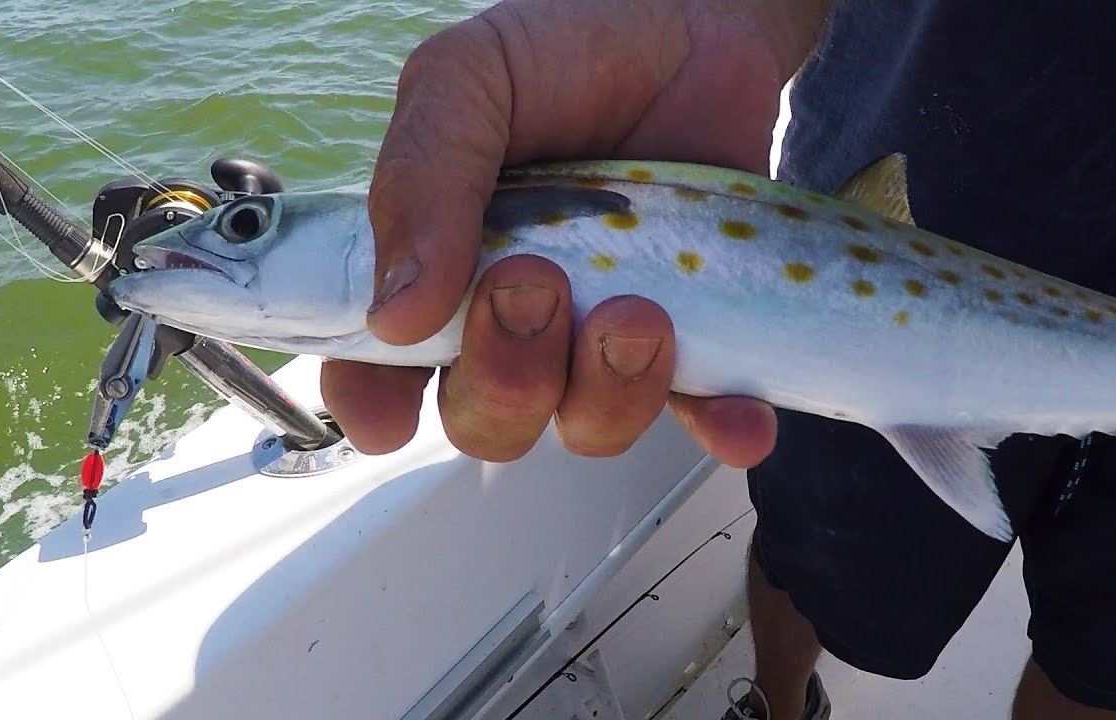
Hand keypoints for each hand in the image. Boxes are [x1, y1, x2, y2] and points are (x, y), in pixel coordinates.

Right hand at [322, 0, 823, 465]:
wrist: (692, 20)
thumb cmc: (565, 50)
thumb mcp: (468, 82)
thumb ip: (422, 179)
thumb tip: (396, 315)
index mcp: (437, 269)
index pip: (383, 368)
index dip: (376, 404)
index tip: (389, 413)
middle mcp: (515, 323)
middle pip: (488, 418)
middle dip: (506, 378)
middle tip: (537, 284)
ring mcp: (603, 337)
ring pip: (588, 426)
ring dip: (607, 394)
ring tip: (639, 311)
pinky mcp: (694, 337)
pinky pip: (704, 411)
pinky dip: (720, 429)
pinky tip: (739, 422)